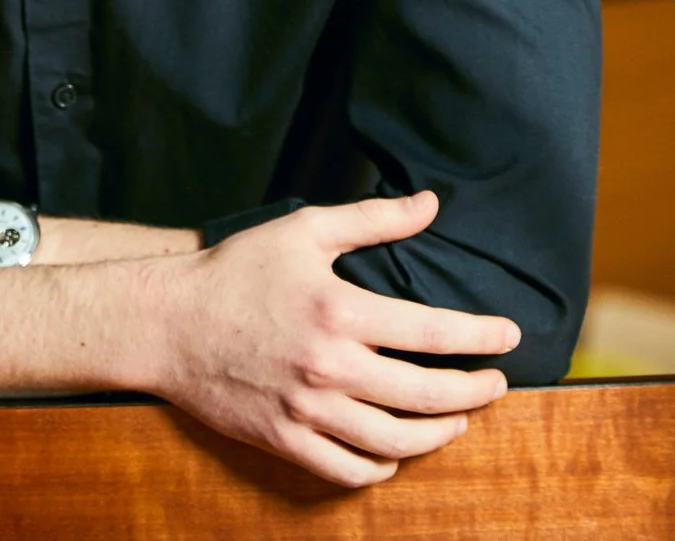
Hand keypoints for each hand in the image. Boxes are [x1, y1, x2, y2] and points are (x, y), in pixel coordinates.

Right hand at [143, 190, 520, 487]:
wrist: (166, 323)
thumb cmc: (235, 270)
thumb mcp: (304, 230)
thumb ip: (372, 219)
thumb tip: (430, 204)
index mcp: (340, 311)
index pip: (432, 332)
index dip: (480, 337)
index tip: (508, 338)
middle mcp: (330, 366)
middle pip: (425, 394)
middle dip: (473, 393)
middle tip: (494, 385)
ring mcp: (306, 410)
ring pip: (393, 440)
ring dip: (437, 435)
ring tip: (456, 421)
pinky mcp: (283, 439)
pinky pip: (346, 468)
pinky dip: (380, 467)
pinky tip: (394, 454)